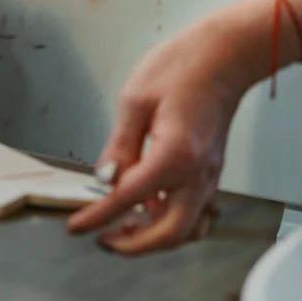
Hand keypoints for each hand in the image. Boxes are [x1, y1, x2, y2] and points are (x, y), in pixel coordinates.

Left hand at [67, 16, 255, 253]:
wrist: (225, 55)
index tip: (77, 227)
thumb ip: (119, 146)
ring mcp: (210, 175)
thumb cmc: (182, 67)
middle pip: (170, 233)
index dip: (99, 216)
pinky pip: (195, 212)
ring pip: (189, 230)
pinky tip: (149, 209)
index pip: (129, 198)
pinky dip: (173, 222)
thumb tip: (105, 180)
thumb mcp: (135, 100)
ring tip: (124, 228)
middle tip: (103, 239)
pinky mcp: (212, 171)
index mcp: (175, 155)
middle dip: (133, 245)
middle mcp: (198, 173)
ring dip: (156, 239)